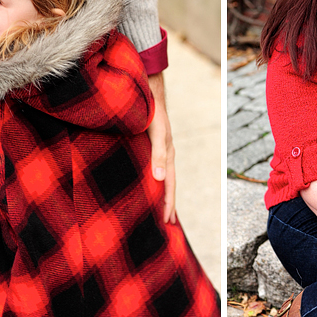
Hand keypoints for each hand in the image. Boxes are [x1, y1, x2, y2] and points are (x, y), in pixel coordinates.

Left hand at [147, 73, 175, 223]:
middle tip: (167, 225)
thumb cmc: (151, 112)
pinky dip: (152, 181)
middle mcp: (165, 155)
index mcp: (168, 155)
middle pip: (167, 185)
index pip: (170, 186)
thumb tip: (160, 179)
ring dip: (160, 194)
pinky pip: (154, 168)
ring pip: (161, 178)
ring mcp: (158, 151)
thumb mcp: (156, 133)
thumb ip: (158, 155)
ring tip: (159, 210)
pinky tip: (147, 185)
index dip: (168, 204)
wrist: (147, 90)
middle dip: (167, 204)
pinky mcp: (150, 146)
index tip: (167, 223)